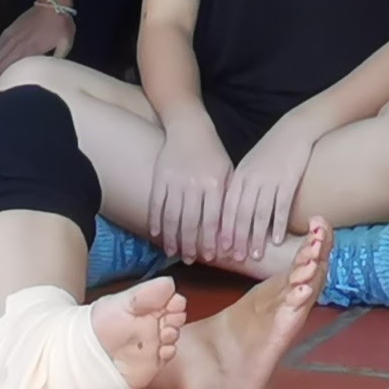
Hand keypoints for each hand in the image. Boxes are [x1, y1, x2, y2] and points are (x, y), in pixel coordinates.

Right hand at [0, 0, 77, 82]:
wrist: (52, 3)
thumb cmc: (60, 25)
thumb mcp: (64, 45)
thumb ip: (56, 61)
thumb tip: (51, 75)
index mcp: (29, 50)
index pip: (9, 71)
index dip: (1, 84)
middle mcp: (15, 44)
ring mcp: (9, 37)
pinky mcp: (7, 32)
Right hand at [146, 123, 231, 260]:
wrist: (189, 127)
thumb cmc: (213, 153)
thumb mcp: (227, 171)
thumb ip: (228, 198)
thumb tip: (231, 228)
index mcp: (214, 184)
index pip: (214, 219)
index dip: (213, 240)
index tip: (214, 256)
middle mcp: (194, 184)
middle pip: (191, 222)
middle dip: (191, 245)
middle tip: (191, 261)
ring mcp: (175, 181)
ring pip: (172, 217)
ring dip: (173, 238)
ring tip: (175, 253)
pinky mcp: (160, 177)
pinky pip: (156, 204)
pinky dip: (156, 221)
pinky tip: (157, 234)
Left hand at [212, 123, 316, 266]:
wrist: (294, 130)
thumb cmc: (271, 151)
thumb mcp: (250, 166)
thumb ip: (240, 187)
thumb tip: (230, 215)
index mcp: (239, 175)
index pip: (226, 207)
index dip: (222, 230)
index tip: (219, 248)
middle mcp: (251, 179)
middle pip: (240, 213)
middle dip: (237, 238)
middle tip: (236, 258)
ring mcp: (269, 179)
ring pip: (259, 213)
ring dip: (257, 236)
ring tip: (256, 254)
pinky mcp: (288, 180)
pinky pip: (281, 206)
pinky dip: (278, 224)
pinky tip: (277, 239)